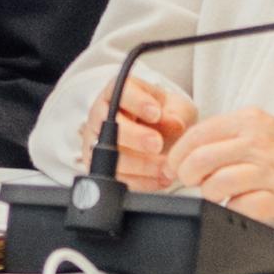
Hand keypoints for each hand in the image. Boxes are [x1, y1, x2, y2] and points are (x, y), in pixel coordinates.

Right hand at [76, 68, 197, 185]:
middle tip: (156, 143)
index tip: (155, 113)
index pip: (121, 93)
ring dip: (140, 164)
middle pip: (109, 125)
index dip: (137, 103)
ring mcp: (97, 141)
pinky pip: (115, 177)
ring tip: (165, 167)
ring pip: (110, 155)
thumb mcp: (176, 108)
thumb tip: (175, 124)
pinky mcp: (100, 166)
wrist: (161, 136)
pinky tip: (159, 178)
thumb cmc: (164, 117)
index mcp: (119, 92)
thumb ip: (176, 114)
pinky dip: (140, 181)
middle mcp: (102, 114)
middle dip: (135, 137)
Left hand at [166, 105, 273, 225]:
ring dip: (210, 194)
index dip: (178, 153)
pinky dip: (234, 209)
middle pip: (200, 160)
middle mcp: (259, 142)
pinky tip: (241, 203)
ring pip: (216, 184)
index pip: (198, 134)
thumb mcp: (261, 131)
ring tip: (218, 193)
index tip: (173, 164)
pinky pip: (240, 207)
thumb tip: (186, 151)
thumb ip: (229, 137)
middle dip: (187, 175)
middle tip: (190, 181)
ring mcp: (271, 171)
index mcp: (250, 121)